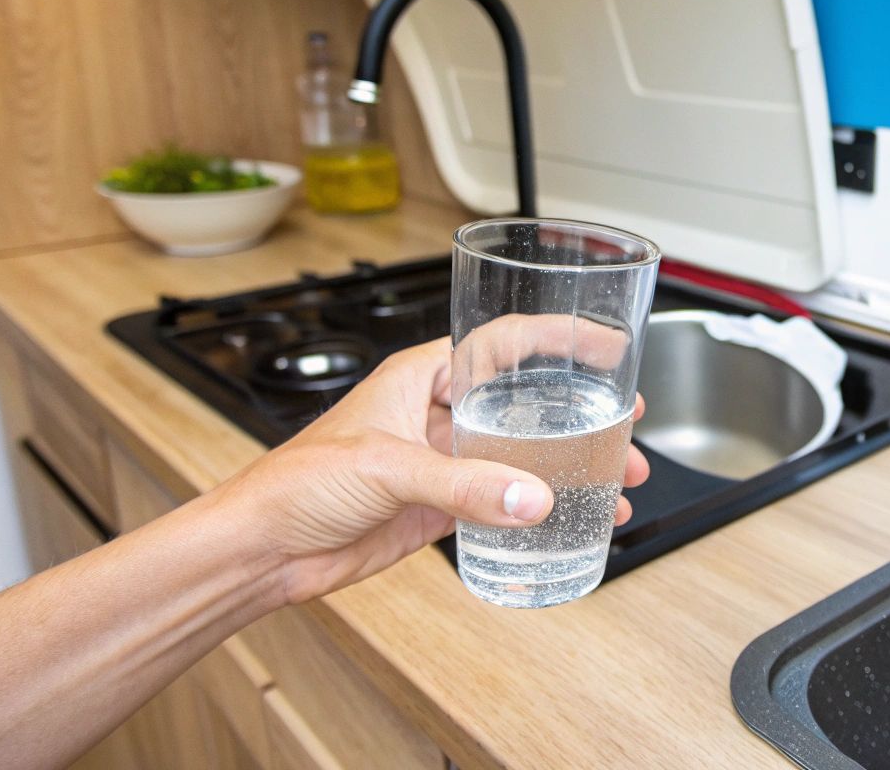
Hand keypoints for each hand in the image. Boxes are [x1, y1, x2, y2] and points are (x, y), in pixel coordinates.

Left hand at [213, 337, 649, 605]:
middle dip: (582, 414)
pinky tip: (571, 521)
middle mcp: (438, 413)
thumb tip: (531, 498)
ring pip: (523, 455)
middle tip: (627, 427)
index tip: (606, 346)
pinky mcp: (441, 508)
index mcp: (422, 377)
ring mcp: (443, 462)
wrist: (262, 550)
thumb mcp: (385, 468)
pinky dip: (541, 511)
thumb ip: (462, 484)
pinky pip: (504, 502)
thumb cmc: (295, 483)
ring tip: (619, 484)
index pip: (504, 342)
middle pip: (526, 402)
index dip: (558, 339)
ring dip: (572, 468)